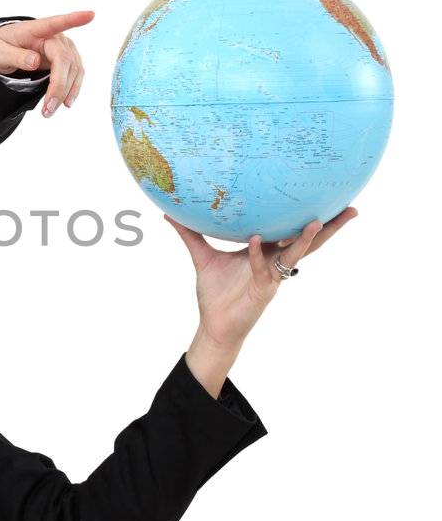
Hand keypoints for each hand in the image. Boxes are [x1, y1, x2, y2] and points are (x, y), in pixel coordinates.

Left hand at [0, 11, 94, 116]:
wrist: (5, 50)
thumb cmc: (2, 47)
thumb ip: (15, 56)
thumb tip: (35, 61)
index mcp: (36, 30)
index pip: (56, 23)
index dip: (74, 19)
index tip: (90, 15)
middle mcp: (55, 37)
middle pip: (65, 60)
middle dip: (59, 86)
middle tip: (47, 109)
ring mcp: (64, 48)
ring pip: (74, 70)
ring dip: (66, 92)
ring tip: (50, 111)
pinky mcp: (68, 59)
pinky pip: (76, 75)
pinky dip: (72, 89)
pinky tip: (65, 102)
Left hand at [163, 207, 358, 349]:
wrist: (213, 325)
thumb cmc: (216, 294)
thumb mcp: (203, 257)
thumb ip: (190, 235)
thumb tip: (169, 214)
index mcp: (267, 251)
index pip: (292, 229)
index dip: (310, 215)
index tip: (327, 195)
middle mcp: (276, 262)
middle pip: (309, 241)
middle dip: (330, 226)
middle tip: (351, 209)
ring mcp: (273, 276)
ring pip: (294, 254)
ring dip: (306, 239)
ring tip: (317, 221)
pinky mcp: (262, 290)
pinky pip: (262, 268)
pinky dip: (258, 254)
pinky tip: (256, 239)